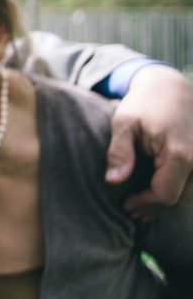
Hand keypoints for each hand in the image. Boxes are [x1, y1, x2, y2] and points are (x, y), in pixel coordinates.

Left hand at [104, 65, 192, 219]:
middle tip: (132, 211)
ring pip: (191, 195)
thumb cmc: (144, 103)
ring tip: (144, 207)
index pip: (165, 195)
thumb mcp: (123, 123)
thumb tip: (113, 181)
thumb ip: (119, 152)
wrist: (170, 87)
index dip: (144, 205)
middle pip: (181, 200)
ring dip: (168, 204)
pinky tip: (159, 194)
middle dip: (155, 209)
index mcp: (180, 154)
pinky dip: (180, 192)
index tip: (126, 205)